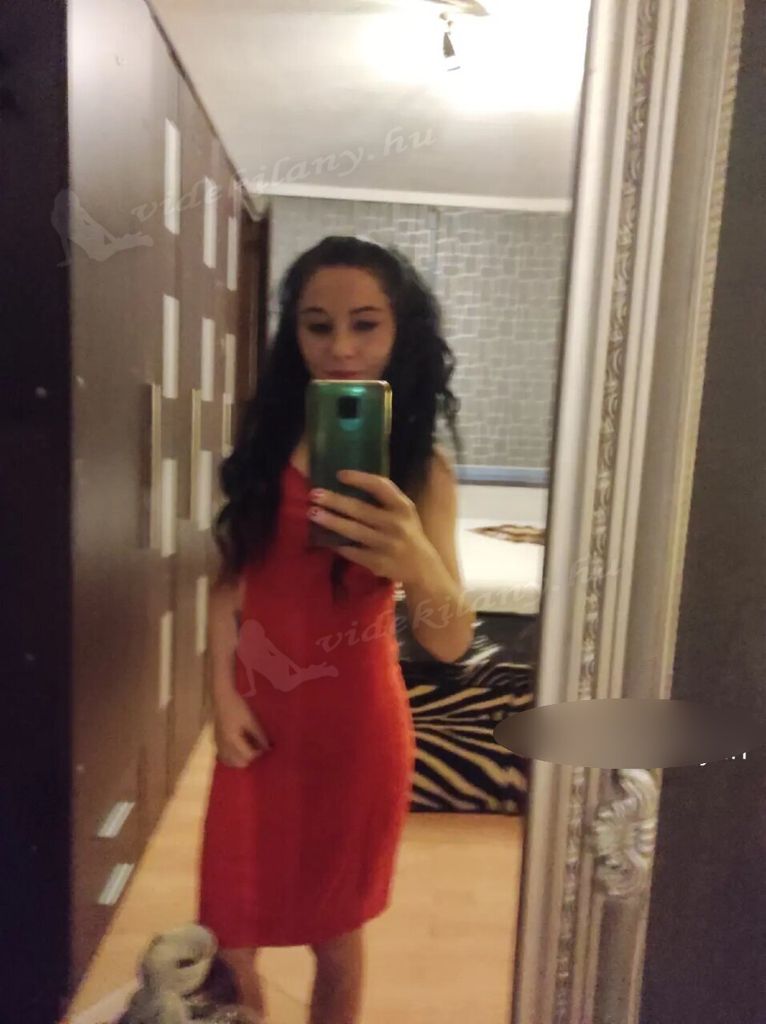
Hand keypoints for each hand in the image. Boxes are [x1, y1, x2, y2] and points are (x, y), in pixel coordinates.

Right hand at [213, 687, 269, 767]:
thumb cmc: (238, 707)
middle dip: (250, 759)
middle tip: (257, 749)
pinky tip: (239, 749)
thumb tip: (269, 748)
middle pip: (238, 763)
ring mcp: (219, 745)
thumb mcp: (252, 720)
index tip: (265, 747)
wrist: (223, 697)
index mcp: (233, 741)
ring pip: (230, 762)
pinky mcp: (217, 742)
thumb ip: (260, 736)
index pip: (248, 756)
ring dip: (240, 760)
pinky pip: (224, 757)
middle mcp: (224, 746)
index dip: (259, 753)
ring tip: (249, 749)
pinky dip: (232, 757)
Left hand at [307, 470, 437, 585]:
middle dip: (335, 501)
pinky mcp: (378, 563)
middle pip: (361, 509)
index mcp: (403, 507)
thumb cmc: (407, 532)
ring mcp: (387, 545)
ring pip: (354, 531)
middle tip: (314, 494)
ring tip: (312, 513)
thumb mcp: (404, 511)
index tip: (339, 474)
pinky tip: (324, 538)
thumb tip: (348, 482)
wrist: (422, 567)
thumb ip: (384, 498)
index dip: (359, 478)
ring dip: (331, 521)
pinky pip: (353, 552)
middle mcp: (396, 524)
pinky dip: (338, 544)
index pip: (380, 486)